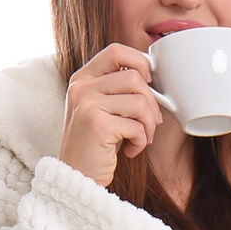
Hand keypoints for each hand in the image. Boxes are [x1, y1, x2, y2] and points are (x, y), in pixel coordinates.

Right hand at [57, 42, 163, 186]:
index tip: (148, 83)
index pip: (116, 51)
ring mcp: (87, 105)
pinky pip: (136, 126)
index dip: (140, 62)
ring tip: (141, 139)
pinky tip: (131, 151)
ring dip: (149, 125)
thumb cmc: (96, 145)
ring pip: (140, 101)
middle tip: (151, 123)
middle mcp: (82, 88)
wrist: (77, 179)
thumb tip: (153, 76)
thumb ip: (118, 90)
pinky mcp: (97, 125)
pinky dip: (141, 141)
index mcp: (82, 79)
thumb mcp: (102, 110)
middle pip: (134, 77)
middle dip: (152, 103)